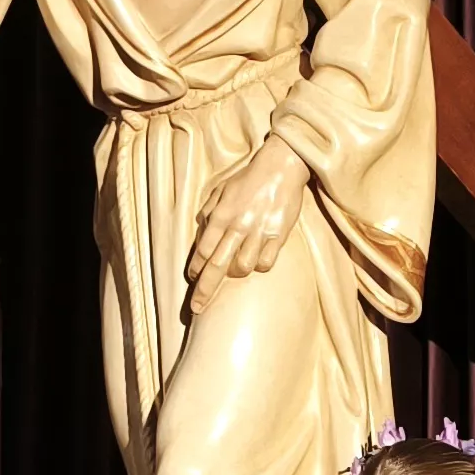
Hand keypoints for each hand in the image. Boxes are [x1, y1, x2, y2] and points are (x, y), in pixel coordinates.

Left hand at [186, 140, 310, 300]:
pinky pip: (266, 262)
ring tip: (234, 269)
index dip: (196, 268)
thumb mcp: (220, 189)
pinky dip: (259, 266)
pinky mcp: (279, 234)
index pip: (203, 250)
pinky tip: (256, 260)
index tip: (193, 278)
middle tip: (196, 308)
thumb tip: (201, 232)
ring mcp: (260, 231)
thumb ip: (208, 212)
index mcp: (221, 215)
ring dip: (235, 273)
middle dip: (205, 290)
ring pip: (242, 268)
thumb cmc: (248, 178)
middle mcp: (239, 226)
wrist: (281, 166)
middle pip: (217, 266)